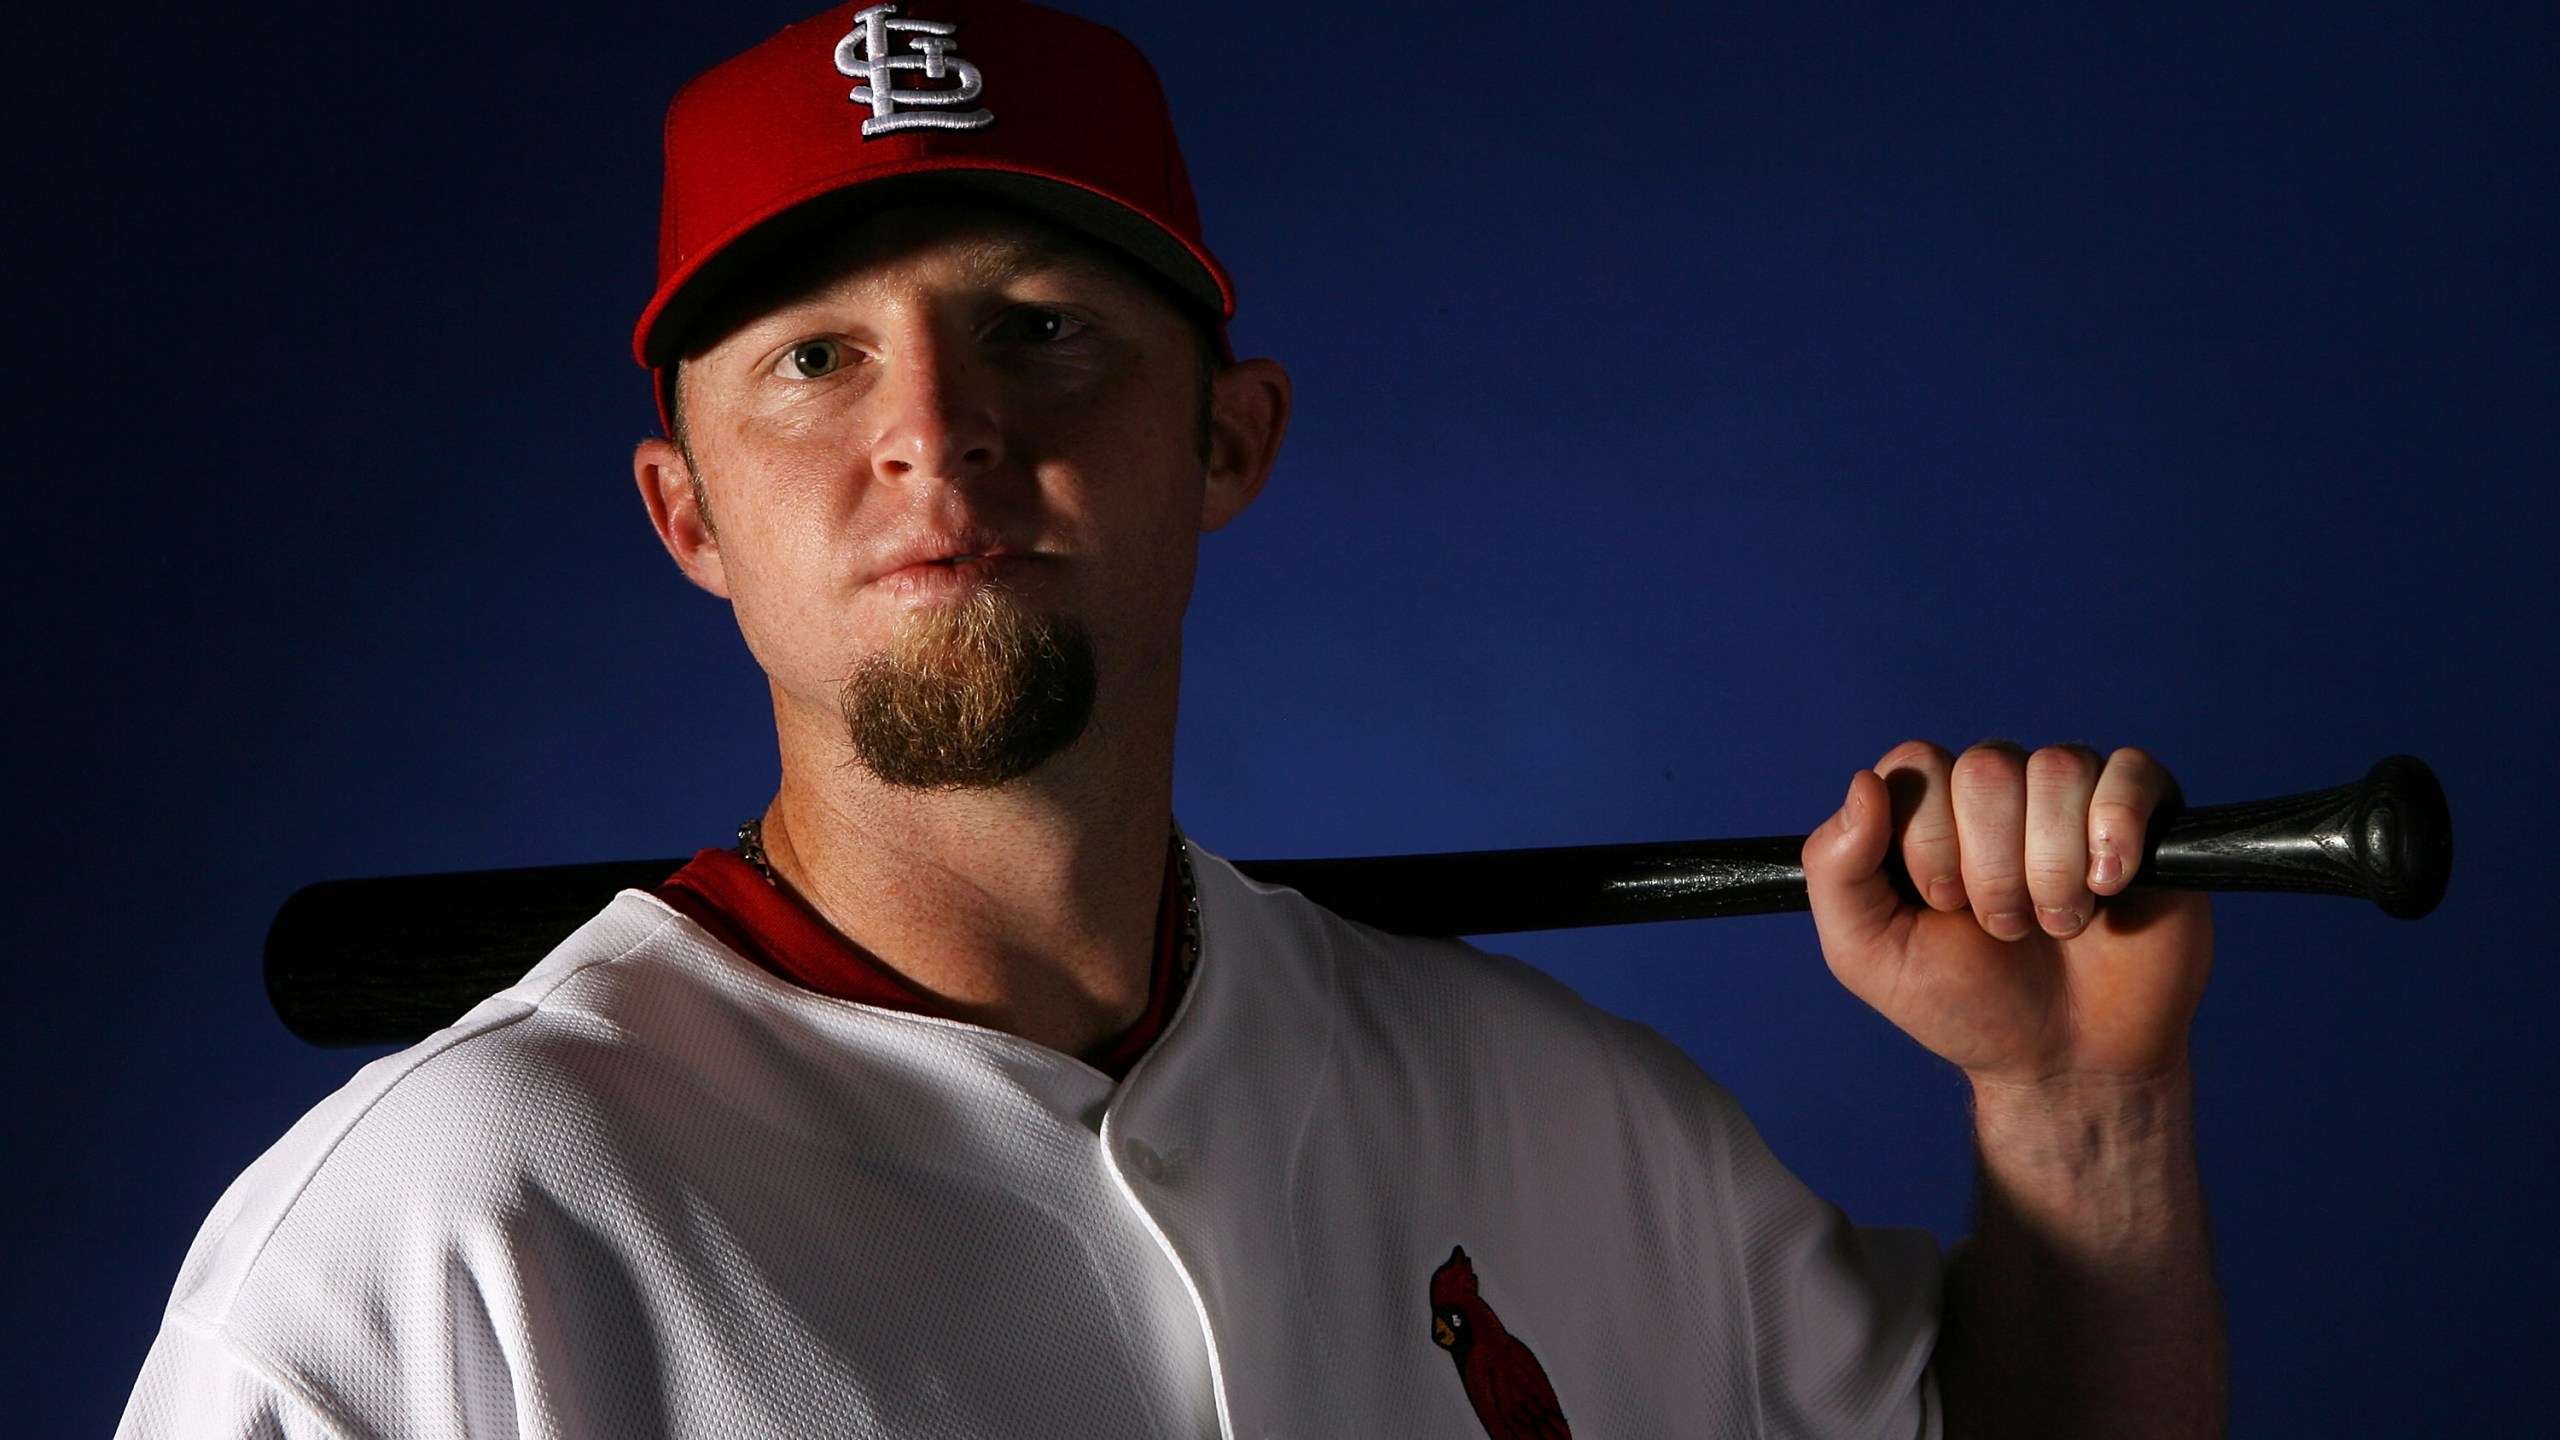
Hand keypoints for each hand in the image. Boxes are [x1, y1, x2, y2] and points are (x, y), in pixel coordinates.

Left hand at [1800, 741, 2213, 1087]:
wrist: (2066, 1063)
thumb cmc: (1964, 1005)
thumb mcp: (1868, 953)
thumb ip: (1835, 869)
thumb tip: (1864, 784)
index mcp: (1928, 809)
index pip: (1917, 765)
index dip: (1931, 840)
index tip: (1945, 905)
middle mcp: (1999, 790)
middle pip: (1987, 768)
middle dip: (1993, 869)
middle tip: (2005, 928)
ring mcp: (2072, 797)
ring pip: (2058, 769)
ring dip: (2054, 869)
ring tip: (2058, 924)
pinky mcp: (2145, 813)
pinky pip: (2129, 771)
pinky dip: (2117, 832)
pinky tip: (2109, 888)